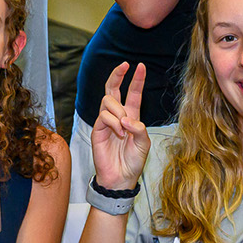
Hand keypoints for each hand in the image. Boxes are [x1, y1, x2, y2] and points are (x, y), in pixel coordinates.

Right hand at [91, 62, 149, 192]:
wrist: (121, 178)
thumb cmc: (133, 161)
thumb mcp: (144, 143)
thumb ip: (139, 128)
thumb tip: (126, 118)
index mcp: (131, 117)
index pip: (133, 94)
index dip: (137, 80)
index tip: (141, 66)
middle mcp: (118, 116)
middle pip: (113, 89)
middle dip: (117, 75)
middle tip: (124, 65)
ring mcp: (106, 122)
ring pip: (108, 101)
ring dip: (118, 111)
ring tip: (124, 128)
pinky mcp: (98, 129)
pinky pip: (103, 116)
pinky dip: (113, 122)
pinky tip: (119, 133)